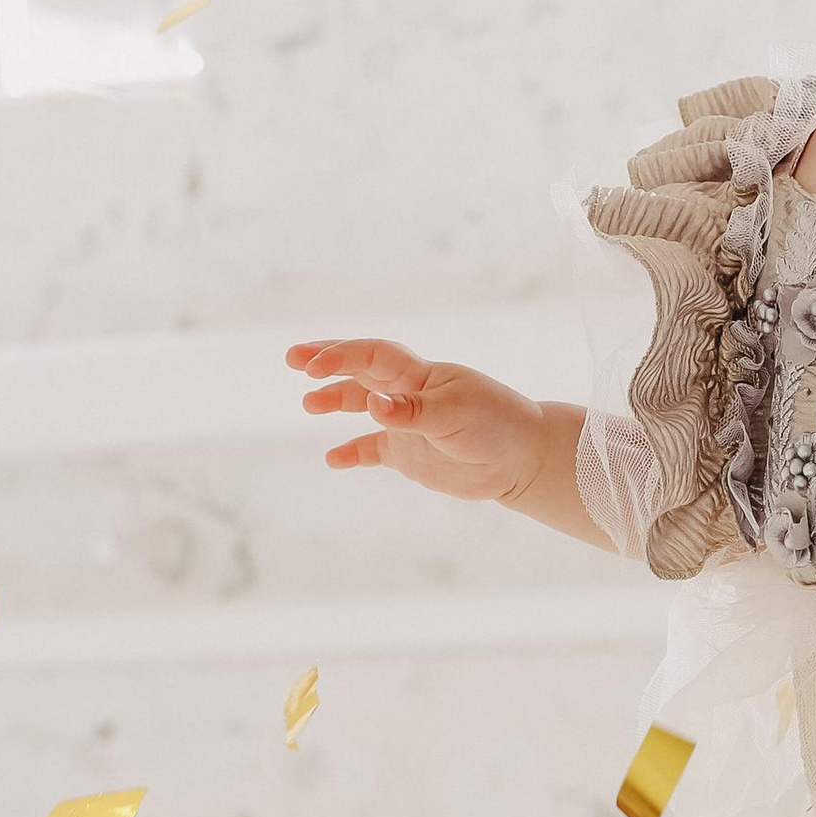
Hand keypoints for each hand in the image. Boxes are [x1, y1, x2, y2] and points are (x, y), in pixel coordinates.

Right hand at [285, 337, 546, 504]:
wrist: (523, 459)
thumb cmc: (497, 426)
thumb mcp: (455, 416)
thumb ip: (412, 412)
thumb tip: (373, 405)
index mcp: (420, 375)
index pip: (371, 356)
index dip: (339, 356)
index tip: (310, 367)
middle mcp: (409, 394)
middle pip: (361, 370)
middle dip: (327, 362)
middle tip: (292, 359)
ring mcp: (407, 424)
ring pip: (362, 404)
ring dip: (336, 400)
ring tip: (309, 404)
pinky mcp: (410, 454)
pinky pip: (373, 449)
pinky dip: (352, 452)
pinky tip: (333, 459)